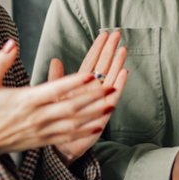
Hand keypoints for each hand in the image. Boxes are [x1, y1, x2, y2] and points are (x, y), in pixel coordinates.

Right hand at [0, 39, 115, 154]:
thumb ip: (0, 62)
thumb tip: (12, 42)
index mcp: (24, 100)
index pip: (53, 90)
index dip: (72, 83)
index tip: (89, 74)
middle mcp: (36, 117)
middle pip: (70, 107)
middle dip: (92, 97)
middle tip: (111, 86)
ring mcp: (41, 131)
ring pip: (73, 123)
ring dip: (94, 114)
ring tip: (111, 103)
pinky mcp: (43, 141)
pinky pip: (68, 137)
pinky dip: (84, 132)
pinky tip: (99, 125)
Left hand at [51, 30, 127, 163]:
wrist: (60, 146)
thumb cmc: (57, 120)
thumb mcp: (53, 96)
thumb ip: (56, 78)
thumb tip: (55, 59)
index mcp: (80, 85)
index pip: (91, 61)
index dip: (98, 47)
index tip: (105, 33)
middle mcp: (92, 90)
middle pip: (103, 65)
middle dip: (110, 49)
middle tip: (117, 33)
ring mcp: (99, 100)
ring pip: (111, 77)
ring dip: (117, 63)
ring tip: (123, 49)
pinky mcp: (103, 112)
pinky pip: (112, 96)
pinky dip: (119, 83)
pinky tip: (125, 71)